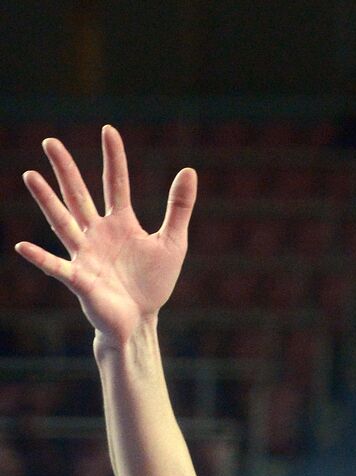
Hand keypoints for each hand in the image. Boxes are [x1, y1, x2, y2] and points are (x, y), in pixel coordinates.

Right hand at [15, 125, 196, 344]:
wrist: (141, 319)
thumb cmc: (152, 283)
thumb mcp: (173, 242)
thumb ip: (179, 207)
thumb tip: (189, 169)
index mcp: (121, 223)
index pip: (115, 183)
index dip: (113, 158)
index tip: (109, 130)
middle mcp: (97, 234)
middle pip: (79, 195)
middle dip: (66, 170)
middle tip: (50, 142)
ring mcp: (85, 255)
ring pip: (63, 222)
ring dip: (47, 201)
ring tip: (31, 176)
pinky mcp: (80, 279)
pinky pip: (57, 267)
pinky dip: (40, 257)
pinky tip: (22, 246)